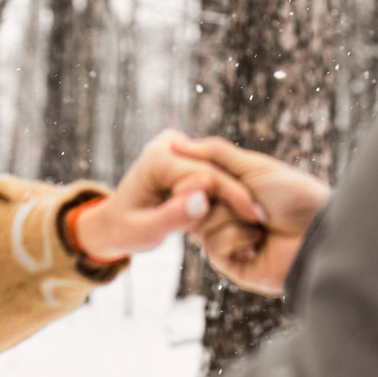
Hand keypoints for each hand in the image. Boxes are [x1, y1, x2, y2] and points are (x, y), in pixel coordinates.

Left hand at [76, 129, 262, 262]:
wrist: (115, 222)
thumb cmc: (127, 230)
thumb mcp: (145, 232)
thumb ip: (172, 217)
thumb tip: (203, 199)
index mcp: (157, 158)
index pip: (205, 175)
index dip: (231, 198)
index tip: (254, 220)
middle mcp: (169, 144)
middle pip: (215, 170)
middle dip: (237, 195)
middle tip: (263, 220)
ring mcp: (178, 145)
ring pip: (218, 170)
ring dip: (234, 194)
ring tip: (257, 218)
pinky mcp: (187, 153)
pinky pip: (214, 171)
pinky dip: (226, 192)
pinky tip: (244, 211)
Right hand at [178, 136, 327, 296]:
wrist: (319, 232)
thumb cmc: (294, 195)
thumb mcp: (253, 166)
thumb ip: (215, 154)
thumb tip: (177, 143)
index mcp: (229, 192)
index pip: (193, 183)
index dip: (200, 177)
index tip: (210, 173)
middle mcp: (225, 216)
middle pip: (192, 203)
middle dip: (222, 196)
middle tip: (252, 199)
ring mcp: (228, 241)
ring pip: (200, 225)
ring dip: (233, 217)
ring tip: (262, 220)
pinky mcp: (232, 266)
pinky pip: (212, 247)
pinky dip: (237, 238)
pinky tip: (259, 240)